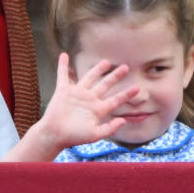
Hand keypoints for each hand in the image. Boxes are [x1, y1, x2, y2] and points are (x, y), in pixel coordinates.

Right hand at [3, 54, 136, 160]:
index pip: (115, 100)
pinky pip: (63, 75)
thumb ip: (109, 128)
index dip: (126, 94)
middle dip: (115, 76)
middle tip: (125, 67)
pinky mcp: (63, 90)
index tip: (137, 88)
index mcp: (97, 110)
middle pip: (105, 85)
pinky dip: (62, 65)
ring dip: (97, 69)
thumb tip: (123, 121)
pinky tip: (64, 55)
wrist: (55, 135)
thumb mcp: (94, 135)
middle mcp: (89, 99)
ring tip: (106, 61)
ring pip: (89, 77)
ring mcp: (77, 93)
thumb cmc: (74, 137)